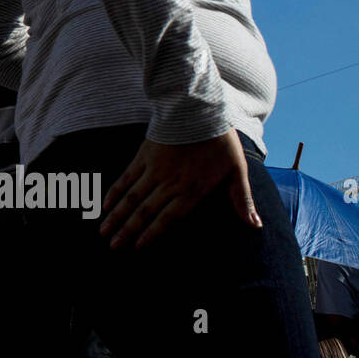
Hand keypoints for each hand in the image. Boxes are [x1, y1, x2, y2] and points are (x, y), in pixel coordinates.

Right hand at [99, 128, 260, 250]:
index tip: (137, 247)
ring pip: (131, 198)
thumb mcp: (237, 170)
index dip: (151, 233)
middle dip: (127, 231)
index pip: (168, 218)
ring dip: (116, 216)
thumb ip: (241, 199)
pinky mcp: (144, 156)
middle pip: (144, 212)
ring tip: (103, 231)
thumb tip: (255, 225)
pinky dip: (115, 191)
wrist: (199, 109)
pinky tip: (106, 204)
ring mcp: (154, 170)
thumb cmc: (220, 141)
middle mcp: (169, 184)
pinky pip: (126, 177)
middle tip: (113, 246)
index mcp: (192, 191)